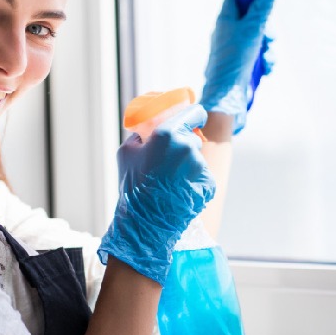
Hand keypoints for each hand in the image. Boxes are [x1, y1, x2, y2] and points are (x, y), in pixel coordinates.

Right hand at [97, 104, 215, 283]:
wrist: (146, 221)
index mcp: (169, 134)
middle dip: (183, 146)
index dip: (194, 115)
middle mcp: (189, 147)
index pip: (194, 113)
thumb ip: (140, 136)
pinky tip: (180, 192)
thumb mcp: (126, 153)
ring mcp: (201, 167)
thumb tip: (148, 133)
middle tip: (168, 161)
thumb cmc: (133, 186)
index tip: (194, 118)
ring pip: (197, 160)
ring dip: (187, 166)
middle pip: (193, 139)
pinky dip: (194, 182)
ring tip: (171, 182)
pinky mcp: (209, 185)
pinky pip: (203, 177)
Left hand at [200, 0, 277, 133]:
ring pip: (258, 39)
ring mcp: (234, 49)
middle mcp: (228, 32)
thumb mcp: (252, 29)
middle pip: (252, 19)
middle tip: (269, 38)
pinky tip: (265, 70)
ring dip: (268, 49)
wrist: (226, 95)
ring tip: (266, 60)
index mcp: (225, 19)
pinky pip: (257, 56)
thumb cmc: (235, 59)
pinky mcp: (240, 64)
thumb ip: (262, 8)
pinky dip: (264, 62)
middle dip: (266, 29)